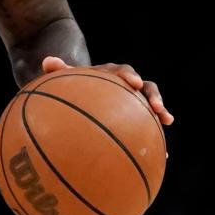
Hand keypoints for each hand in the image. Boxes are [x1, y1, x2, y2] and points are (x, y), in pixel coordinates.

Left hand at [42, 56, 173, 125]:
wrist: (87, 93)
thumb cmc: (77, 86)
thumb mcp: (68, 79)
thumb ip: (60, 71)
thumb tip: (47, 61)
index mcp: (113, 74)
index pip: (124, 72)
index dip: (129, 76)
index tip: (133, 83)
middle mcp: (128, 85)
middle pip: (145, 87)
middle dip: (153, 95)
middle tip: (157, 107)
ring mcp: (136, 100)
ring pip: (153, 104)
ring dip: (161, 111)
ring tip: (166, 121)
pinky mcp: (140, 116)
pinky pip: (151, 126)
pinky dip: (158, 138)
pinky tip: (164, 154)